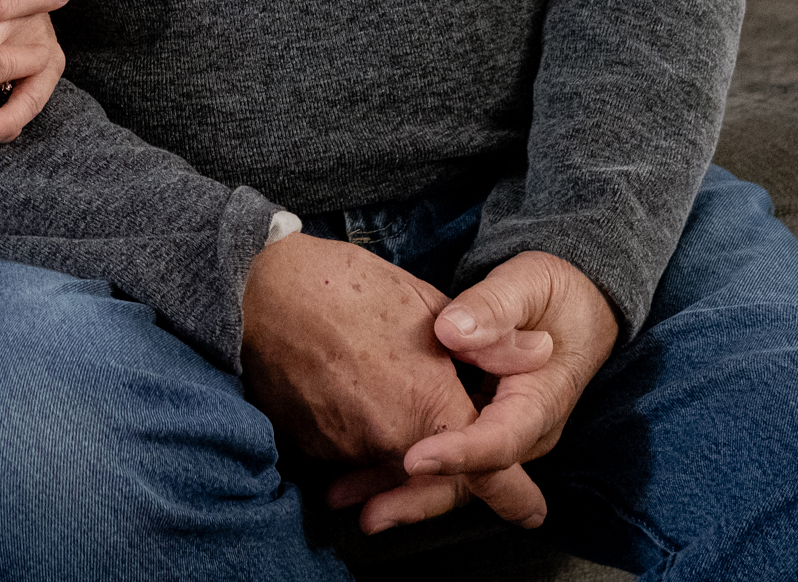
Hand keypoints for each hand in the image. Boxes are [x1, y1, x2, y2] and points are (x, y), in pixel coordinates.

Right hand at [240, 233, 546, 533]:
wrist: (258, 291)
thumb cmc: (344, 288)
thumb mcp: (428, 302)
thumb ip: (489, 341)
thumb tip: (539, 352)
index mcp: (429, 404)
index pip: (488, 473)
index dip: (516, 497)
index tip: (532, 510)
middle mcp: (390, 441)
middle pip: (437, 482)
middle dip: (452, 477)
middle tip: (463, 462)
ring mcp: (347, 448)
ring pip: (392, 468)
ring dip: (403, 455)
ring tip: (396, 419)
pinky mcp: (314, 447)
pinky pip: (352, 457)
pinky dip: (364, 442)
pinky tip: (357, 403)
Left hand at [339, 252, 614, 523]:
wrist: (572, 308)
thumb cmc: (549, 293)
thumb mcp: (528, 286)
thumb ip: (493, 307)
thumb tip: (453, 332)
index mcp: (539, 402)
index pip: (500, 440)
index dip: (458, 454)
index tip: (414, 459)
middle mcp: (520, 433)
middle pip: (473, 480)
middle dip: (419, 497)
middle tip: (369, 511)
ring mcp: (497, 436)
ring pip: (453, 478)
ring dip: (399, 490)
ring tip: (345, 497)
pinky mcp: (475, 432)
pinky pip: (442, 460)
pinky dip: (398, 468)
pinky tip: (355, 475)